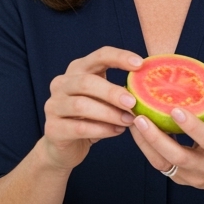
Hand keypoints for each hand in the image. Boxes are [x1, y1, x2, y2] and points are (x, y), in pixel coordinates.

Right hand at [40, 46, 143, 171]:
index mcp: (77, 70)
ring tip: (128, 121)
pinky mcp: (52, 128)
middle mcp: (61, 84)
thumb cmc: (90, 118)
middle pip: (86, 81)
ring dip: (109, 113)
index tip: (140, 64)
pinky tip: (116, 132)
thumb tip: (150, 89)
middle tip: (133, 103)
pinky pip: (79, 127)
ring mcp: (53, 105)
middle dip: (112, 92)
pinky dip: (101, 130)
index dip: (119, 57)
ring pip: (81, 105)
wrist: (65, 147)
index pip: (98, 56)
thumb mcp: (104, 101)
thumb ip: (120, 92)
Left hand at [129, 58, 203, 191]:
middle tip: (140, 117)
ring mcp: (190, 176)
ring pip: (162, 162)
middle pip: (178, 156)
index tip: (175, 109)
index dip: (192, 126)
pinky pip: (158, 163)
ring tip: (133, 120)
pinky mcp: (177, 178)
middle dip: (157, 138)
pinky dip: (146, 147)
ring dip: (145, 142)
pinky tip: (136, 129)